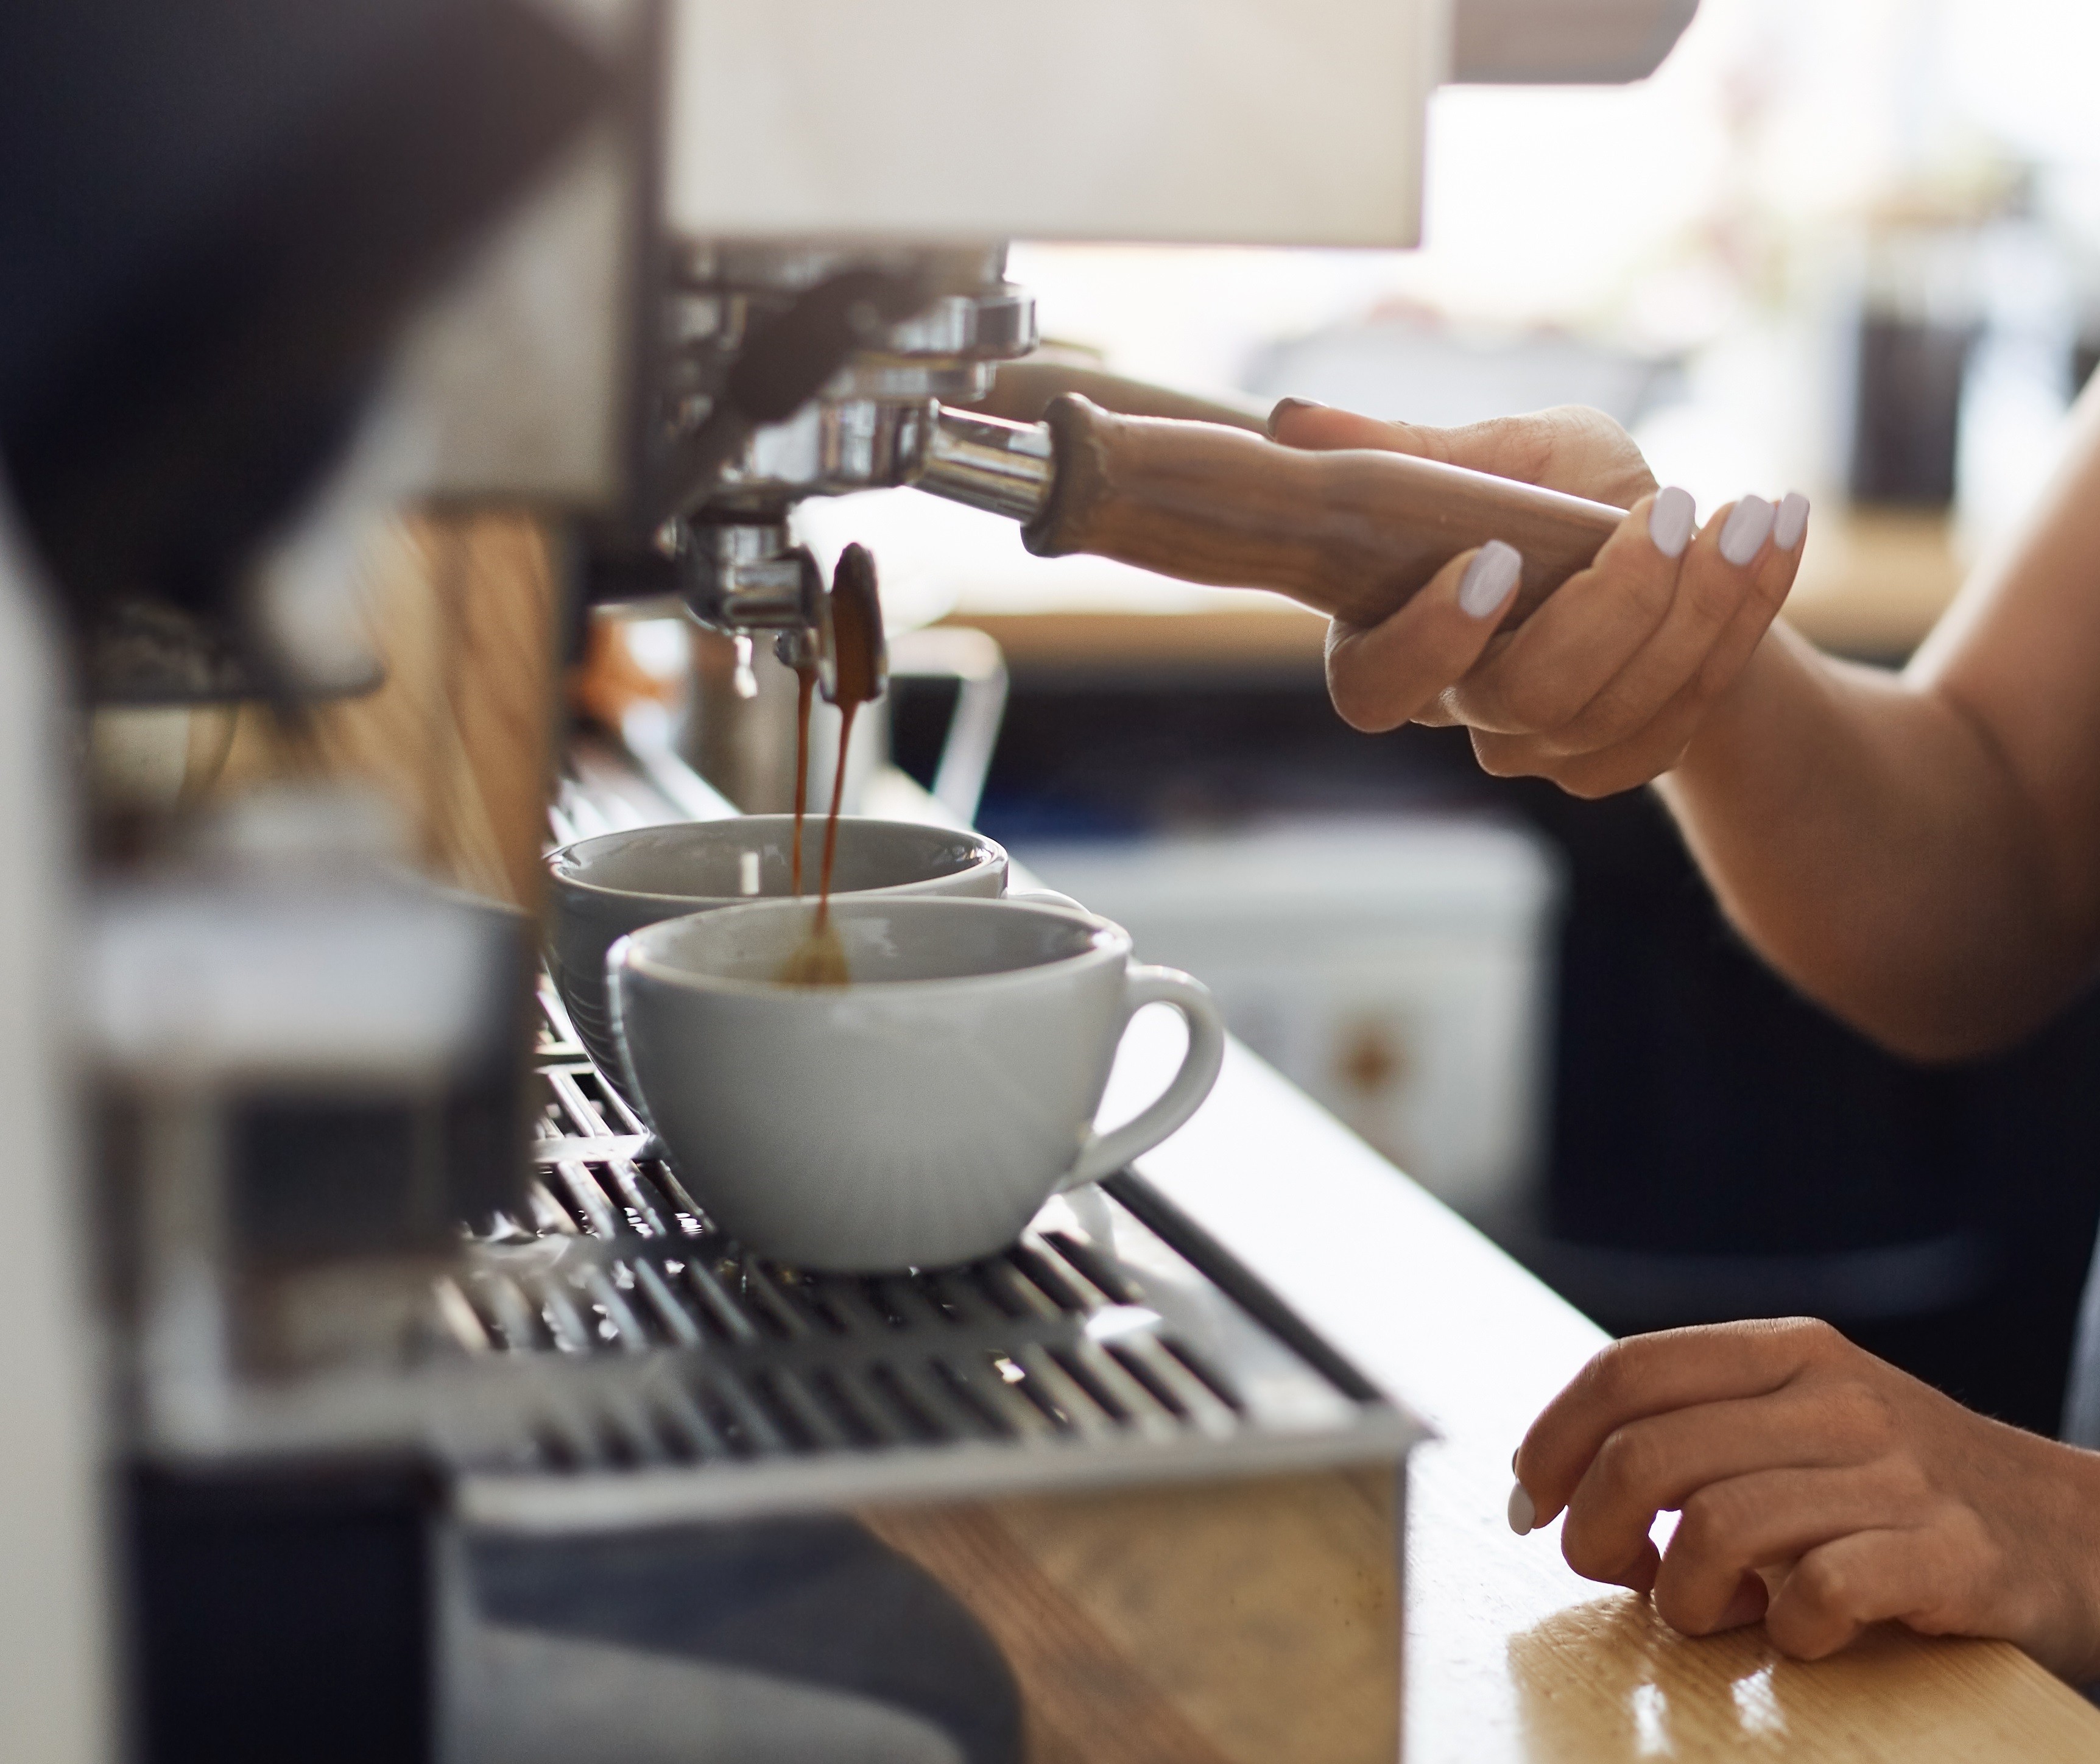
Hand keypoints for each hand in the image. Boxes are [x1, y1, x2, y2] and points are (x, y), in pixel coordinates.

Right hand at [1267, 401, 1809, 797]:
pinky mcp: (1624, 758)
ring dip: (1703, 606)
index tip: (1498, 556)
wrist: (1654, 544)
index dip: (1432, 639)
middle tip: (1669, 508)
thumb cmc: (1548, 489)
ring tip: (1749, 511)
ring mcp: (1544, 747)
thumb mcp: (1489, 451)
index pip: (1378, 686)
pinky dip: (1746, 618)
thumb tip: (1294, 420)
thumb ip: (1408, 448)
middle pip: (1527, 699)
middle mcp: (1462, 709)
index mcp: (1392, 643)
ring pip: (1622, 711)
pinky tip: (1780, 530)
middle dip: (1613, 606)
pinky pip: (1689, 711)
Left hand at [1511, 1318, 2099, 1679]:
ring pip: (1714, 1530)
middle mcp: (1836, 1396)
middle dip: (1598, 1533)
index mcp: (1785, 1351)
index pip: (1623, 1372)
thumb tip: (1550, 1487)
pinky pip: (1817, 1592)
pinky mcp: (1948, 1556)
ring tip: (1711, 1612)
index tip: (1531, 1504)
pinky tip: (1799, 1634)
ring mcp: (1896, 1474)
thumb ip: (1693, 1428)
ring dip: (1685, 1598)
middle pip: (1646, 1457)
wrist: (2073, 1535)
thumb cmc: (1894, 1491)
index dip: (1552, 1441)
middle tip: (1619, 1575)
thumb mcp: (1798, 1420)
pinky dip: (1787, 1632)